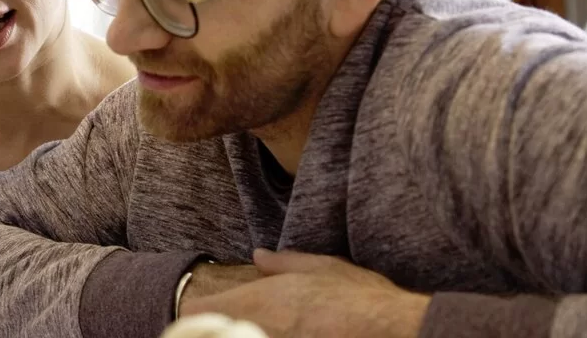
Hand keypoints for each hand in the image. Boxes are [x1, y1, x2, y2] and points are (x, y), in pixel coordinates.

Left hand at [180, 250, 430, 337]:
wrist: (389, 328)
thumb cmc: (358, 297)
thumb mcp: (322, 267)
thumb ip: (283, 263)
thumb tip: (259, 257)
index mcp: (257, 300)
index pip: (197, 314)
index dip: (198, 316)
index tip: (206, 316)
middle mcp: (256, 328)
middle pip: (214, 335)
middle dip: (218, 330)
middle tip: (231, 327)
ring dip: (240, 335)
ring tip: (252, 330)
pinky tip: (285, 337)